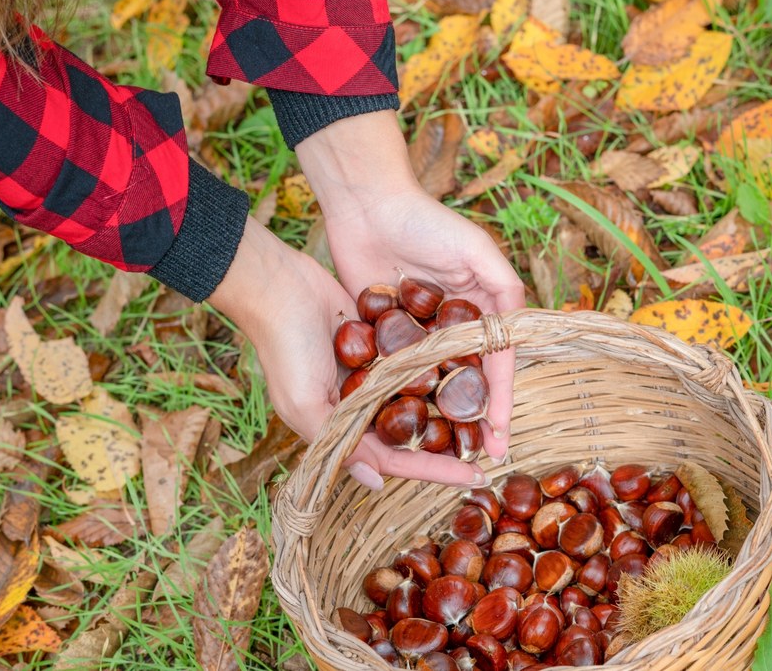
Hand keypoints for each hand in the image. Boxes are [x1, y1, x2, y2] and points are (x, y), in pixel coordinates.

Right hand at [208, 217, 490, 489]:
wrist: (278, 286)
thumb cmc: (285, 348)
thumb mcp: (306, 404)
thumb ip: (341, 444)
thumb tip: (376, 485)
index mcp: (343, 427)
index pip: (398, 458)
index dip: (436, 470)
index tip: (476, 477)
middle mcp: (363, 403)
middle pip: (416, 432)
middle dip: (451, 443)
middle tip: (493, 450)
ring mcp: (375, 371)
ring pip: (423, 396)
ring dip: (453, 404)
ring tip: (492, 413)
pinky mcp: (385, 340)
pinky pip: (421, 359)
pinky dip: (444, 366)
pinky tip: (477, 369)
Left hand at [296, 112, 526, 464]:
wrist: (365, 206)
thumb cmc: (425, 222)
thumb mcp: (476, 250)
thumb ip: (504, 287)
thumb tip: (520, 332)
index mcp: (481, 308)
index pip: (497, 363)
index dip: (502, 398)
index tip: (503, 432)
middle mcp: (453, 326)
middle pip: (470, 381)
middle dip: (477, 419)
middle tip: (482, 456)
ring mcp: (419, 333)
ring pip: (435, 384)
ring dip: (443, 418)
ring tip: (448, 453)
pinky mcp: (384, 334)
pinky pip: (397, 373)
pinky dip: (404, 398)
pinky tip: (406, 428)